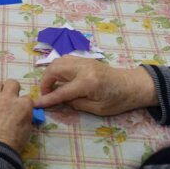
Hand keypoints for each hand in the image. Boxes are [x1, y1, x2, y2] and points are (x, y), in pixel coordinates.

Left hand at [0, 79, 32, 154]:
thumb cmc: (12, 144)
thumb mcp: (27, 130)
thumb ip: (26, 117)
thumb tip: (23, 113)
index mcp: (23, 105)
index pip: (26, 98)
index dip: (22, 104)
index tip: (19, 110)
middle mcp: (9, 97)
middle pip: (12, 83)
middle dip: (11, 89)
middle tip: (8, 99)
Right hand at [35, 58, 156, 115]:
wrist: (133, 85)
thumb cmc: (118, 100)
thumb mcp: (98, 109)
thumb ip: (76, 104)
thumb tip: (61, 100)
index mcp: (88, 83)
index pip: (61, 91)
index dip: (47, 99)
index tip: (36, 103)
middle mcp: (83, 68)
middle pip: (55, 69)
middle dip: (45, 82)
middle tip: (46, 94)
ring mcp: (84, 61)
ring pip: (58, 61)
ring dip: (50, 73)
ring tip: (52, 86)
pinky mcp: (85, 59)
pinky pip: (65, 60)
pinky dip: (58, 68)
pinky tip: (60, 79)